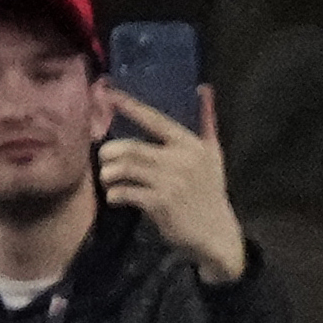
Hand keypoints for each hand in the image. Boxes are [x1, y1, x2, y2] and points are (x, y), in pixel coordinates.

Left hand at [100, 89, 248, 281]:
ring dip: (108, 174)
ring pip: (123, 169)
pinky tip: (116, 197)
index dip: (129, 106)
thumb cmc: (209, 192)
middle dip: (109, 153)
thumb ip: (206, 123)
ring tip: (108, 179)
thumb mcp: (213, 155)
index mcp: (191, 145)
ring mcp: (170, 183)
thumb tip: (204, 88)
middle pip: (130, 147)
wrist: (216, 233)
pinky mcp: (160, 204)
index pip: (154, 119)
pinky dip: (114, 195)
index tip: (107, 93)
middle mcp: (181, 160)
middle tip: (105, 160)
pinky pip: (125, 193)